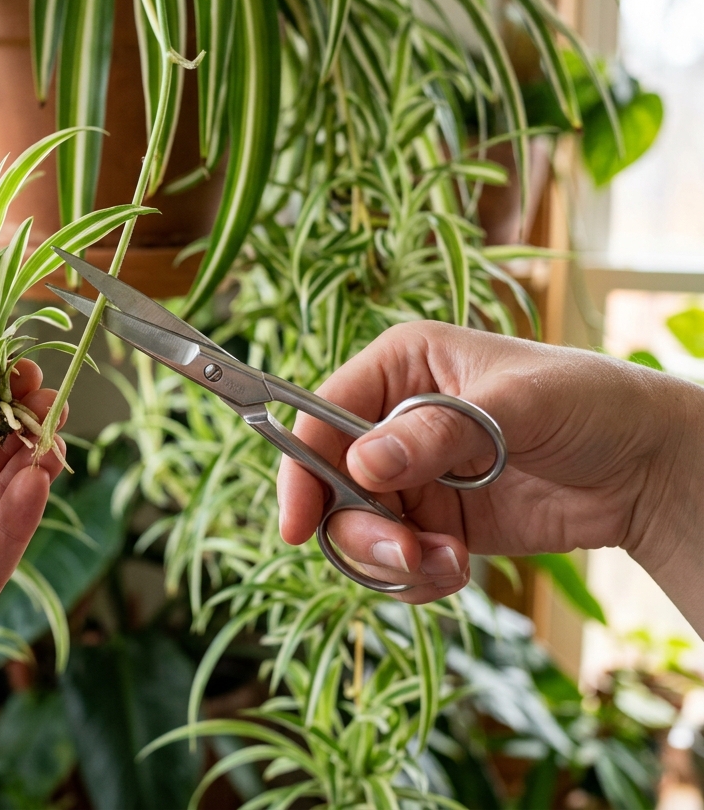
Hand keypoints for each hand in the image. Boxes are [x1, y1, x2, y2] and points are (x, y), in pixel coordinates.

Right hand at [278, 321, 703, 624]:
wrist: (645, 468)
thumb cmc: (586, 402)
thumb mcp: (515, 404)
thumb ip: (437, 431)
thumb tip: (363, 461)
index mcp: (398, 367)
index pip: (321, 418)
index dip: (301, 470)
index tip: (299, 524)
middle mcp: (391, 422)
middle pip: (330, 486)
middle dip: (359, 530)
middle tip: (406, 554)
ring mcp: (411, 477)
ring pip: (357, 532)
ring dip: (391, 561)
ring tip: (446, 564)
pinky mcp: (434, 524)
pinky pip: (395, 563)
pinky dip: (416, 578)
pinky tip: (458, 571)